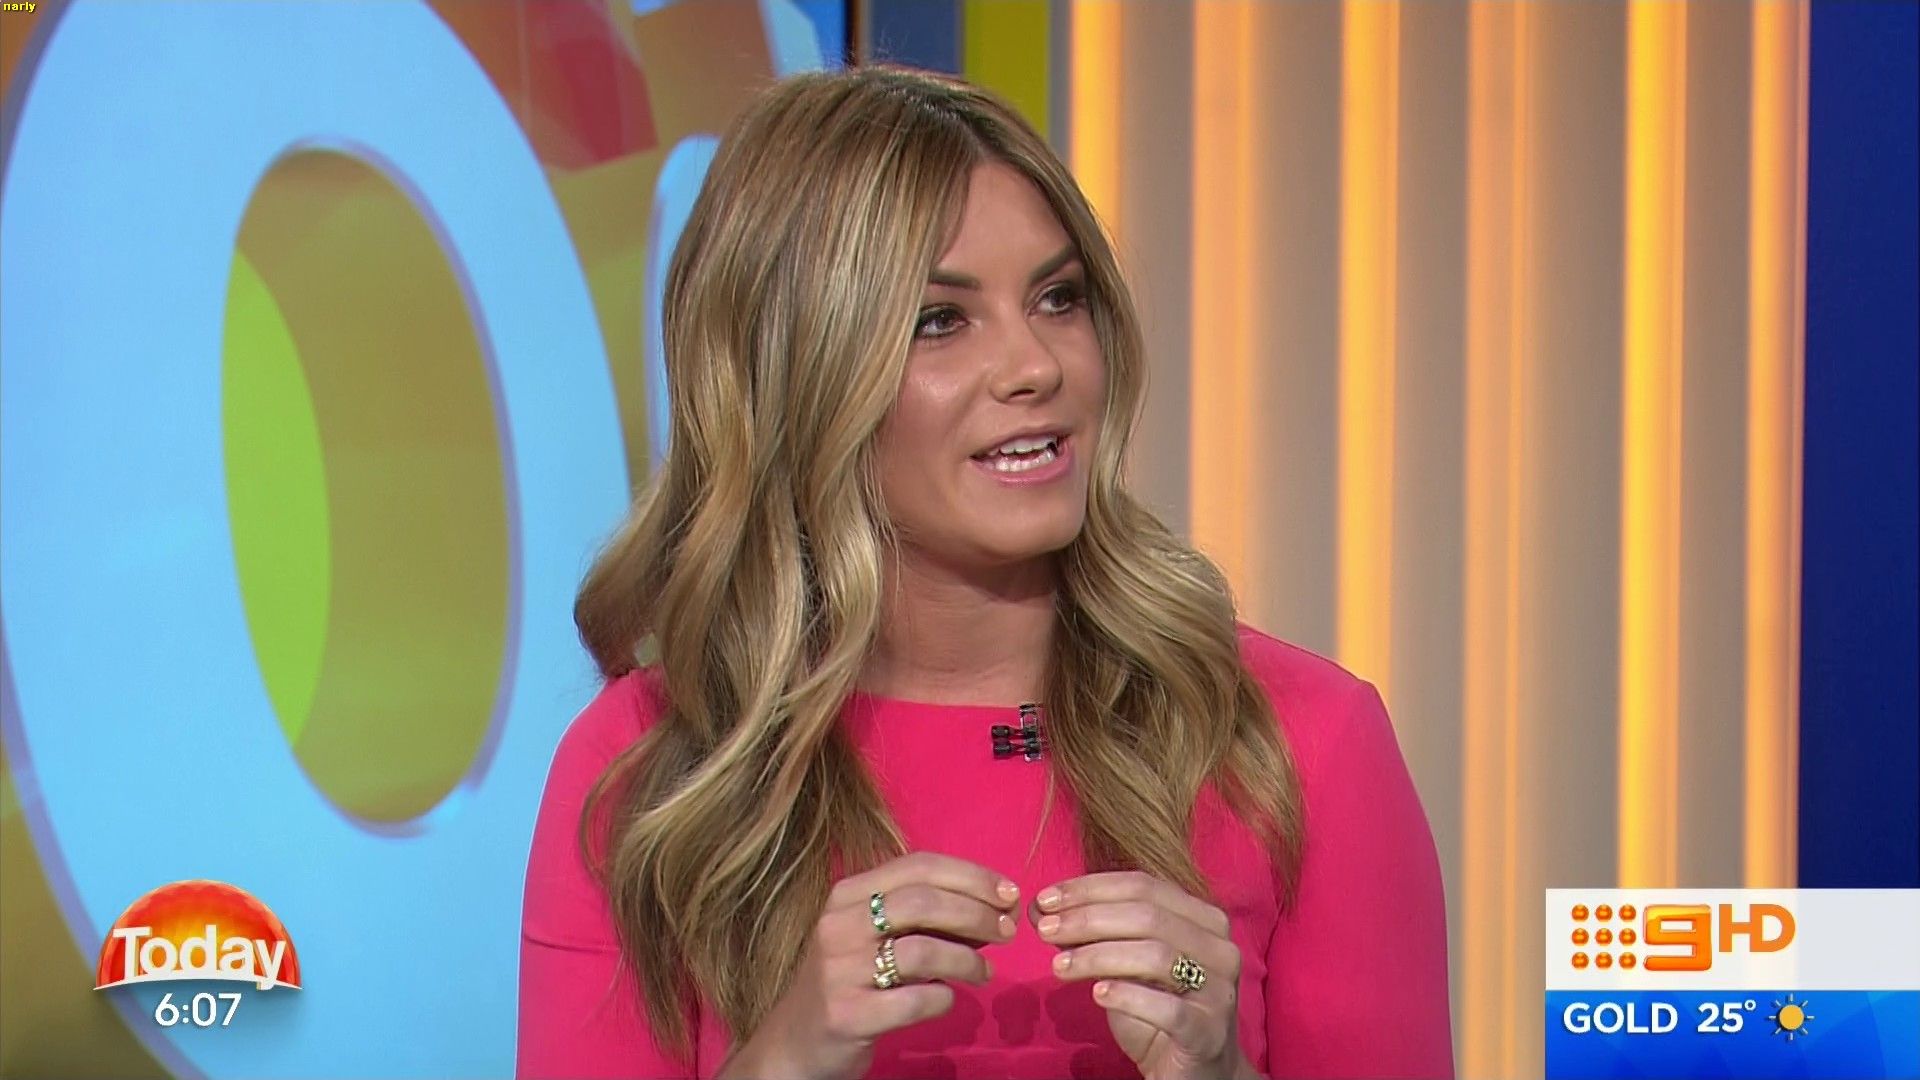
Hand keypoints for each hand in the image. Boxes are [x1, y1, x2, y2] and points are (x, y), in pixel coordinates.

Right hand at [720, 852, 1020, 1079]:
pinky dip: (943, 999)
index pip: (918, 865)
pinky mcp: (847, 1015)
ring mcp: (839, 971)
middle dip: (977, 914)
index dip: (971, 876)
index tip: (1008, 893)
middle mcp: (839, 924)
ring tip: (985, 972)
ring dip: (967, 960)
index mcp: (847, 894)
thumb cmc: (847, 981)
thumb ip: (922, 918)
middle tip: (1008, 932)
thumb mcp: (872, 936)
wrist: (794, 1043)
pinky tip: (948, 1000)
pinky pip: (914, 1001)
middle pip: (924, 902)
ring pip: (923, 951)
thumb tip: (992, 908)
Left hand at [1031, 871, 1256, 1079]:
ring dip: (1098, 956)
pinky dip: (1128, 997)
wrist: (1193, 1072)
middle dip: (1088, 919)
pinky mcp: (1209, 1031)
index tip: (1046, 899)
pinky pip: (1167, 1008)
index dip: (1091, 888)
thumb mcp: (1122, 966)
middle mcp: (1219, 948)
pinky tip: (1097, 995)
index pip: (1143, 885)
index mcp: (1203, 919)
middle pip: (1148, 916)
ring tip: (1058, 967)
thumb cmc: (1156, 1011)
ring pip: (1156, 956)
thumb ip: (1089, 934)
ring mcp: (1219, 990)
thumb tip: (1040, 908)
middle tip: (1044, 930)